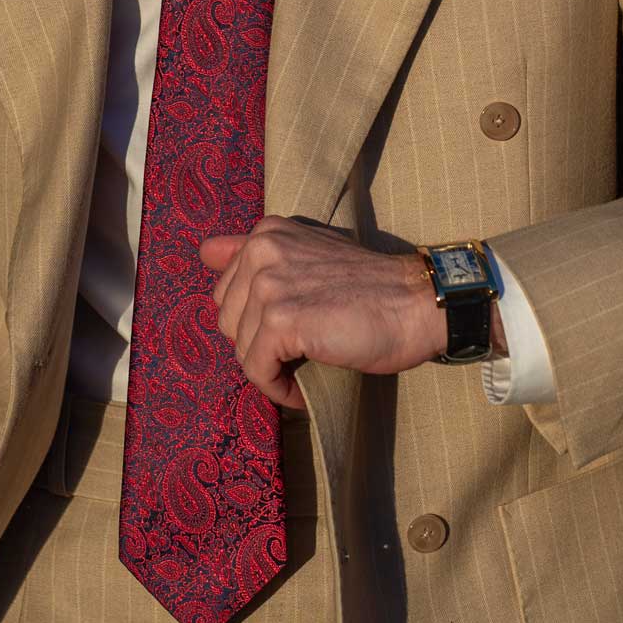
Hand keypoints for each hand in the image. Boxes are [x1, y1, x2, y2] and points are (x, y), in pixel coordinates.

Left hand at [199, 215, 449, 408]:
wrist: (418, 303)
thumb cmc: (370, 287)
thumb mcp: (309, 253)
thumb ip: (255, 252)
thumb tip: (204, 251)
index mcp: (267, 233)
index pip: (226, 288)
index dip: (253, 319)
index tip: (286, 331)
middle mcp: (263, 250)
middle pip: (227, 320)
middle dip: (257, 344)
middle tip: (298, 352)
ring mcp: (271, 283)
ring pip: (240, 348)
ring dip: (270, 369)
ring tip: (305, 369)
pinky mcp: (283, 320)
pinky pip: (257, 370)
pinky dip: (279, 389)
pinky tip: (304, 389)